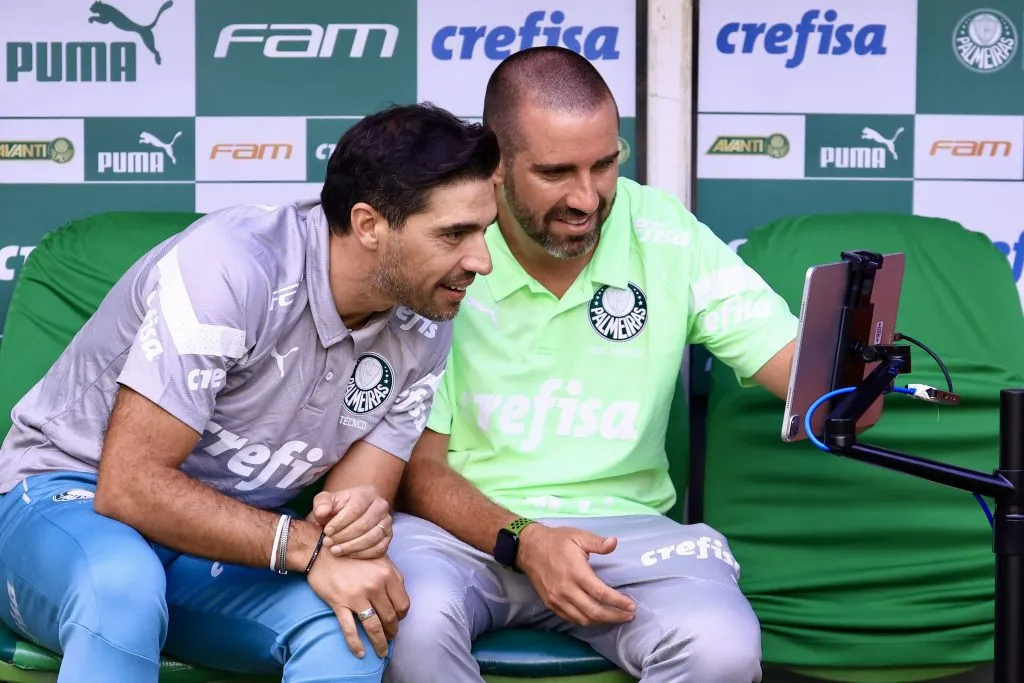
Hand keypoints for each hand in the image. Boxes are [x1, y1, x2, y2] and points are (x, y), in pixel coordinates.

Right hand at [306, 552, 409, 658]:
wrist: (322, 552)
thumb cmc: (352, 554)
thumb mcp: (378, 558)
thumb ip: (392, 575)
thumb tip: (400, 596)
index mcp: (387, 574)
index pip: (403, 604)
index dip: (402, 616)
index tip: (398, 620)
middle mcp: (374, 586)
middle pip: (390, 617)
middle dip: (392, 631)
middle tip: (391, 636)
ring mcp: (357, 596)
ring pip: (374, 627)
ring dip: (380, 642)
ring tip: (382, 651)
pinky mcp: (340, 604)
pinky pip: (350, 630)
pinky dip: (356, 644)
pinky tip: (361, 654)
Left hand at [309, 486, 392, 559]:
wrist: (348, 517)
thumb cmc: (336, 509)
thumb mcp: (325, 501)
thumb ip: (321, 503)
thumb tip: (322, 512)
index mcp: (367, 493)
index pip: (355, 509)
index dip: (340, 522)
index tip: (327, 531)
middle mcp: (381, 505)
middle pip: (363, 525)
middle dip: (343, 537)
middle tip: (328, 543)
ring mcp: (387, 522)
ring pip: (372, 538)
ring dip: (351, 547)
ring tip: (335, 550)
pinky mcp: (388, 536)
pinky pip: (379, 549)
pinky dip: (362, 554)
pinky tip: (348, 554)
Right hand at [516, 524, 636, 626]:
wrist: (528, 548)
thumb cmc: (556, 541)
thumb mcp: (578, 536)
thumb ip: (597, 542)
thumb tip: (614, 542)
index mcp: (576, 572)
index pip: (601, 594)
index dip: (618, 602)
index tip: (631, 605)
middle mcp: (567, 590)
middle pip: (594, 611)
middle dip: (614, 616)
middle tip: (628, 615)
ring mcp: (557, 599)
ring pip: (583, 619)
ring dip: (601, 621)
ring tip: (615, 618)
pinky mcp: (550, 603)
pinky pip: (570, 618)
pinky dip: (585, 621)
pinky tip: (594, 617)